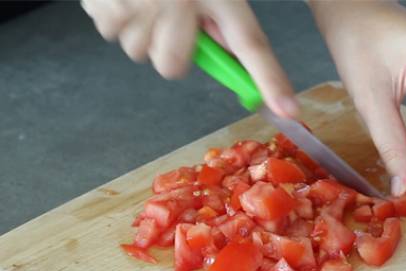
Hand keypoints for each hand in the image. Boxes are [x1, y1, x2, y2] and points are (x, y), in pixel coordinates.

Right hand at [81, 0, 298, 117]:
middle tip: (169, 18)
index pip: (251, 44)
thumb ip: (222, 16)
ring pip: (137, 51)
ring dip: (140, 32)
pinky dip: (114, 17)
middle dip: (170, 51)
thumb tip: (221, 52)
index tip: (287, 110)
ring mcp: (137, 2)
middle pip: (171, 66)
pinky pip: (109, 32)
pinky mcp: (103, 2)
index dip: (270, 81)